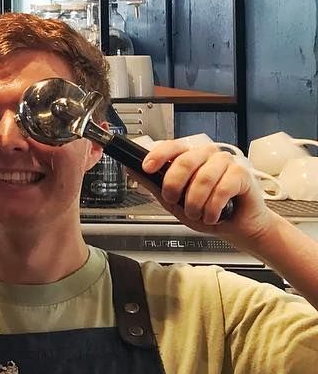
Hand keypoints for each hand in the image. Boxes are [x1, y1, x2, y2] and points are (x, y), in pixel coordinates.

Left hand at [140, 139, 273, 242]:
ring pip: (203, 178)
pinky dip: (213, 207)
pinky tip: (212, 215)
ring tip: (197, 214)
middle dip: (174, 186)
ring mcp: (225, 162)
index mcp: (189, 156)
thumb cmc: (207, 211)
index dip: (157, 155)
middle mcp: (207, 155)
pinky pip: (222, 188)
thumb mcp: (174, 201)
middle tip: (174, 201)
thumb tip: (131, 169)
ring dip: (196, 203)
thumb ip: (154, 184)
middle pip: (184, 162)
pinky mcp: (242, 174)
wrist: (236, 227)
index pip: (171, 146)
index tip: (147, 168)